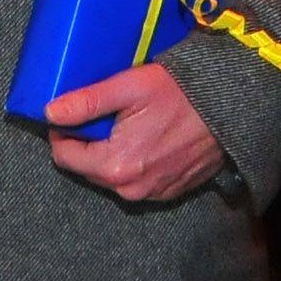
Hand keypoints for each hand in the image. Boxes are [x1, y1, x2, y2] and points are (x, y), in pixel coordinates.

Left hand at [45, 63, 226, 203]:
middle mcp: (133, 189)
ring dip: (113, 151)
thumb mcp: (129, 87)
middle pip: (89, 167)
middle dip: (89, 142)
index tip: (71, 112)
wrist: (231, 105)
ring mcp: (154, 193)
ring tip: (131, 122)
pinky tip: (150, 136)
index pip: (65, 157)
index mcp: (116, 166)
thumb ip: (87, 102)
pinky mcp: (171, 191)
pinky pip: (138, 180)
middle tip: (106, 112)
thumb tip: (49, 112)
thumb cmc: (182, 93)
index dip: (63, 132)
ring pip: (113, 174)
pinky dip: (136, 160)